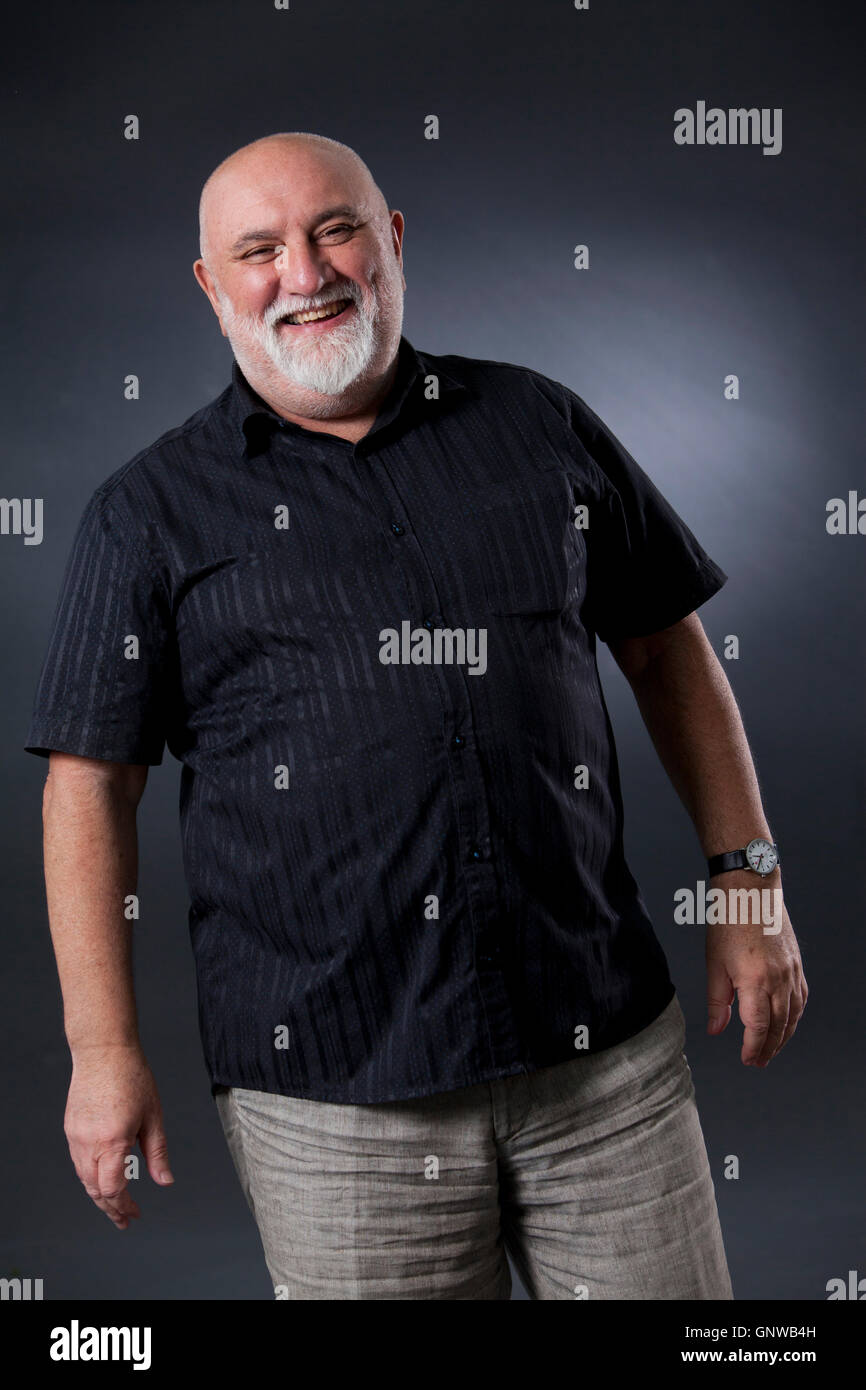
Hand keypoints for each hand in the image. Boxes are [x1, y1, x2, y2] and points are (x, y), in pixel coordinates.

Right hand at [64, 1044, 173, 1228]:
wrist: (103, 1051)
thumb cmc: (132, 1077)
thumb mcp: (153, 1116)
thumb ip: (157, 1153)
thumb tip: (165, 1181)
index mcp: (112, 1141)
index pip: (112, 1189)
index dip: (124, 1206)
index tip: (136, 1214)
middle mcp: (89, 1143)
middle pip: (95, 1190)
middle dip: (111, 1208)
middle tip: (126, 1220)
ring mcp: (76, 1136)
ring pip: (84, 1178)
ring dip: (99, 1195)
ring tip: (115, 1206)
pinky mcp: (71, 1129)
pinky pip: (78, 1162)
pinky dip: (90, 1176)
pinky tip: (103, 1179)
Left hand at [705, 875, 807, 1066]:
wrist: (751, 889)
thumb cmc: (728, 921)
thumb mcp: (714, 963)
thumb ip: (717, 1001)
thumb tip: (716, 1030)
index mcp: (755, 981)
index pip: (758, 1028)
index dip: (753, 1048)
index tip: (747, 1060)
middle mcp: (778, 980)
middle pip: (779, 1026)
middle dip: (768, 1049)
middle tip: (757, 1062)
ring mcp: (791, 972)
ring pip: (793, 1015)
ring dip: (783, 1036)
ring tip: (771, 1049)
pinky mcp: (797, 964)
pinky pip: (801, 998)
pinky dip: (794, 1015)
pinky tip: (786, 1022)